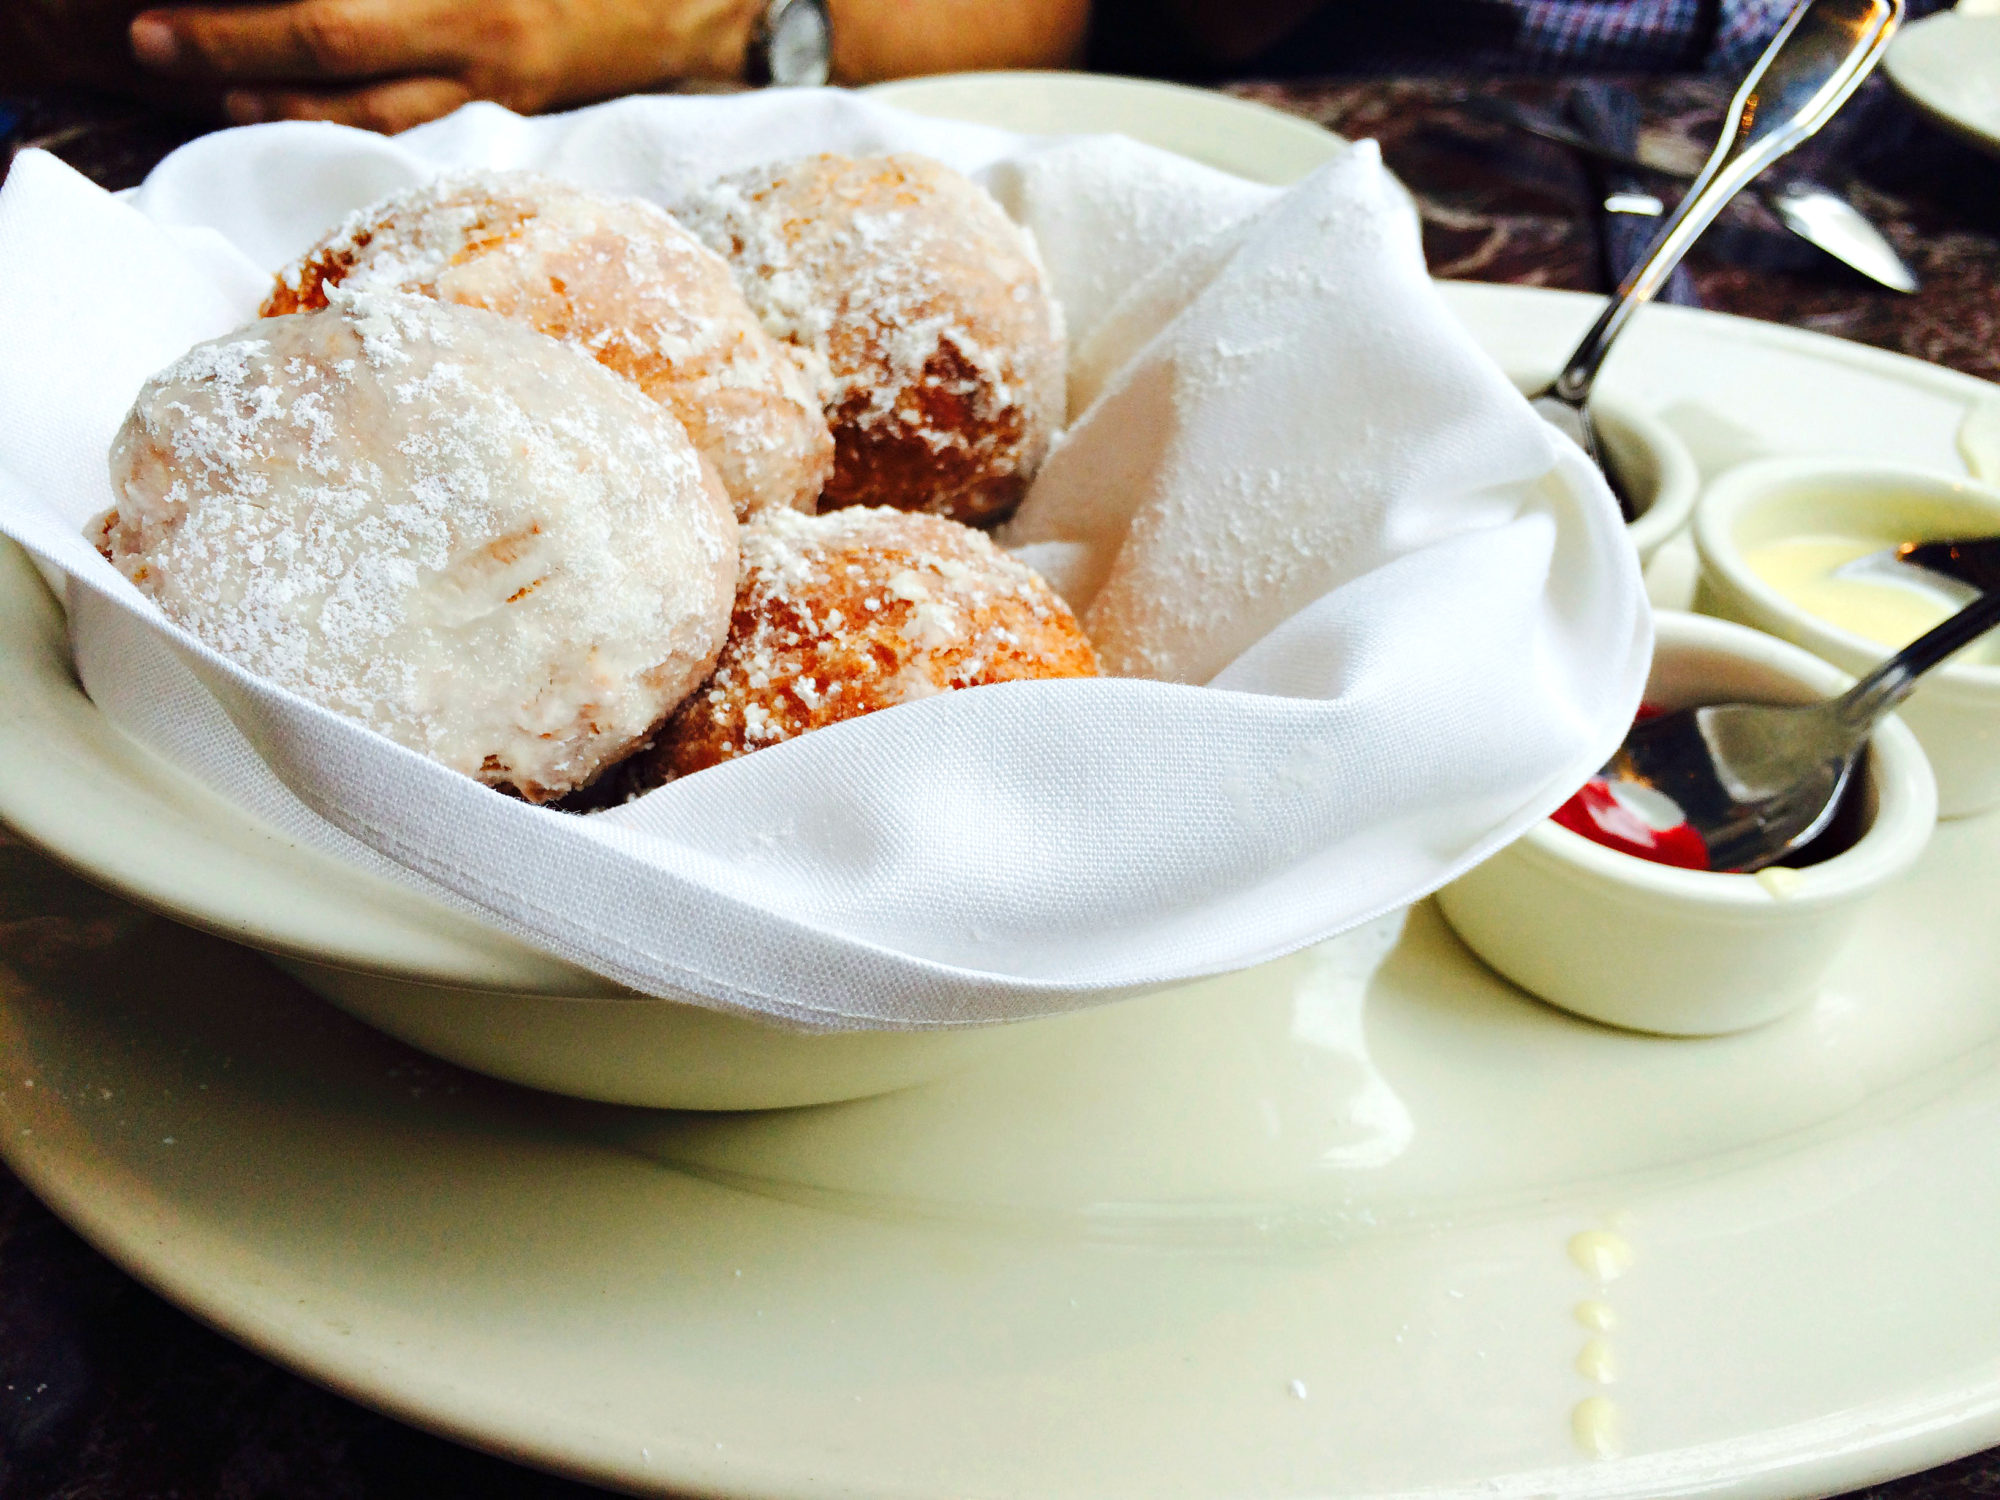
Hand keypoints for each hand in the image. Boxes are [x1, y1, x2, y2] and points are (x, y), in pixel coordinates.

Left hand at [126, 0, 763, 131]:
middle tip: (148, 37)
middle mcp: (479, 38)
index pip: (340, 5)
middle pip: (331, 49)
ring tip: (208, 89)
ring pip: (365, 106)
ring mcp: (494, 84)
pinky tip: (294, 113)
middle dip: (231, 44)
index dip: (255, 11)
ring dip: (277, 100)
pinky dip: (342, 119)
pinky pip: (409, 123)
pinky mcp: (508, 104)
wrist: (708, 5)